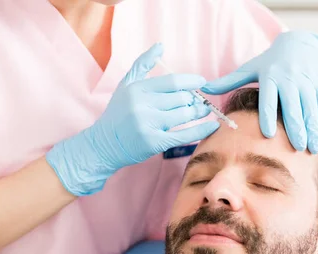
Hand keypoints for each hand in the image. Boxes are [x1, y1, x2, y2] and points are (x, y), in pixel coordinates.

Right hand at [46, 43, 219, 195]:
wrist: (104, 144)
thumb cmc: (118, 113)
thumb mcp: (126, 85)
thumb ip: (143, 64)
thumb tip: (160, 46)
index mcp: (138, 89)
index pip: (172, 82)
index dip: (191, 82)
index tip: (202, 83)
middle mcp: (142, 105)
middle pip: (181, 98)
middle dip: (195, 99)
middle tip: (201, 101)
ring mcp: (148, 124)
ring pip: (184, 115)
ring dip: (199, 112)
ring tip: (205, 111)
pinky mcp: (154, 143)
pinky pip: (184, 135)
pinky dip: (201, 130)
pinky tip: (213, 126)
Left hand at [202, 31, 317, 152]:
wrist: (302, 45)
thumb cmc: (271, 62)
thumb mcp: (251, 68)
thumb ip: (229, 81)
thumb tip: (204, 88)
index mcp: (270, 76)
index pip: (268, 99)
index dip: (268, 116)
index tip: (268, 135)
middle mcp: (290, 79)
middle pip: (293, 107)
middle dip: (295, 128)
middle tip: (296, 148)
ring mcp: (307, 82)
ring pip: (310, 108)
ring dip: (311, 129)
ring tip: (310, 149)